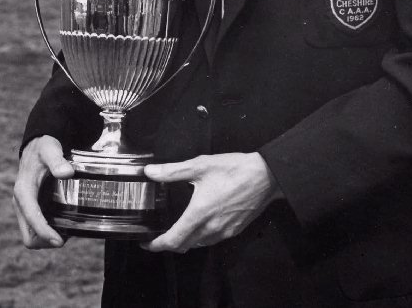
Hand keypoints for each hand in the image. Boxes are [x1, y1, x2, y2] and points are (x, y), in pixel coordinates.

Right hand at [12, 135, 73, 248]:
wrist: (35, 147)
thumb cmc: (43, 148)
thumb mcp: (50, 150)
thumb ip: (57, 160)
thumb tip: (67, 173)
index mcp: (23, 191)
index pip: (32, 218)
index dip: (45, 233)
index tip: (60, 241)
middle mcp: (20, 202)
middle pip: (28, 236)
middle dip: (45, 242)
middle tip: (66, 238)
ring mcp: (23, 207)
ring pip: (30, 235)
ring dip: (46, 239)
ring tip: (66, 233)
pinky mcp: (28, 208)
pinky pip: (34, 228)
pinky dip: (45, 232)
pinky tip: (62, 225)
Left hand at [141, 152, 280, 253]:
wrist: (265, 176)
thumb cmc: (233, 169)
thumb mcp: (200, 166)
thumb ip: (172, 171)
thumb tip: (150, 172)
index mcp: (199, 214)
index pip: (173, 240)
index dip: (156, 245)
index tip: (146, 242)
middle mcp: (211, 228)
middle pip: (184, 246)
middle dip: (169, 244)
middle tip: (159, 234)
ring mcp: (224, 232)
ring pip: (198, 244)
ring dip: (186, 240)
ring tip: (178, 227)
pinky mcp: (234, 231)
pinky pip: (212, 240)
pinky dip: (201, 236)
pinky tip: (201, 222)